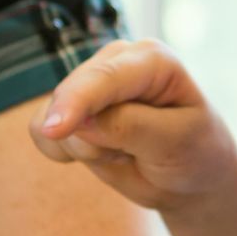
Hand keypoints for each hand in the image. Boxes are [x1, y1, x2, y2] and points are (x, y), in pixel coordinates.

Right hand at [27, 39, 236, 211]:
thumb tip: (79, 123)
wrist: (190, 175)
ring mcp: (90, 84)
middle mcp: (115, 62)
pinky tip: (103, 154)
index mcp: (151, 59)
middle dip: (94, 141)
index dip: (77, 101)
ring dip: (84, 149)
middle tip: (136, 156)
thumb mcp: (175, 142)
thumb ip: (130, 128)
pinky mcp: (70, 108)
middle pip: (72, 97)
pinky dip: (65, 152)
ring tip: (126, 152)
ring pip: (52, 118)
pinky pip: (41, 132)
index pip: (105, 78)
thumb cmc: (194, 153)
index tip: (55, 129)